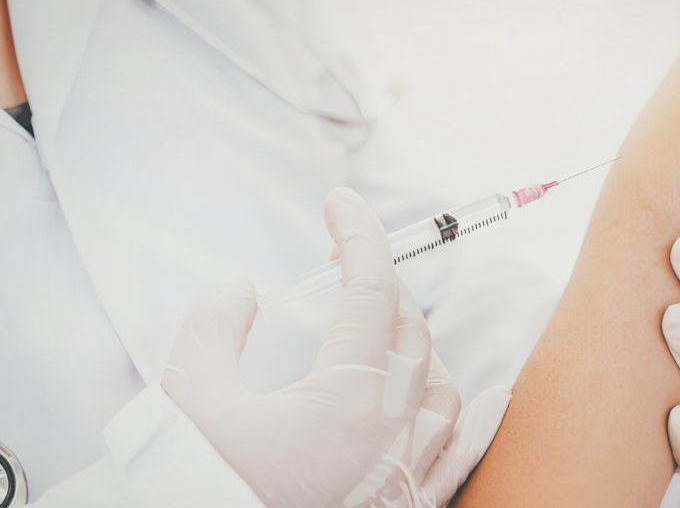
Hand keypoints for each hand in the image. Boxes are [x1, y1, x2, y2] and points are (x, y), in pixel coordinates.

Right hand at [162, 188, 509, 506]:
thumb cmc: (194, 482)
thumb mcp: (186, 394)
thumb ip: (214, 327)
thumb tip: (243, 291)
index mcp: (344, 398)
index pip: (370, 290)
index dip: (357, 234)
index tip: (339, 203)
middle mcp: (388, 433)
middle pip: (408, 331)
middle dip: (379, 284)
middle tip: (342, 265)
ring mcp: (403, 473)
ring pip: (441, 387)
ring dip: (416, 344)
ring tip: (382, 326)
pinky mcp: (405, 507)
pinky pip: (462, 456)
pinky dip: (479, 420)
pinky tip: (493, 396)